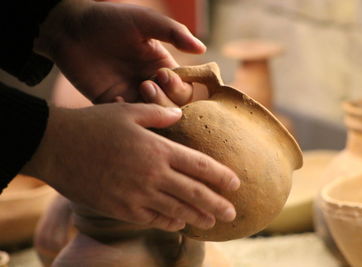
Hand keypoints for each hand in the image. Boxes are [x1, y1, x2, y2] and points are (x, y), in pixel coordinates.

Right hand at [22, 103, 239, 231]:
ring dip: (197, 217)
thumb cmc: (94, 125)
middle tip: (232, 213)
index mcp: (159, 149)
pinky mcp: (122, 208)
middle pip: (195, 193)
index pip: (200, 166)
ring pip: (177, 210)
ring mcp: (138, 195)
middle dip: (217, 204)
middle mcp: (153, 175)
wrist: (57, 147)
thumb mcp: (129, 111)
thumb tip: (179, 114)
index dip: (221, 176)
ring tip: (212, 222)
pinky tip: (179, 223)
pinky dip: (169, 222)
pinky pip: (153, 219)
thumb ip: (158, 114)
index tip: (236, 184)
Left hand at [34, 0, 202, 103]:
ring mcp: (131, 95)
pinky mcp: (111, 103)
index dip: (179, 87)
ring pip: (152, 116)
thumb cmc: (110, 19)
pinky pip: (126, 118)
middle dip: (165, 99)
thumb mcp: (144, 21)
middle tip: (147, 83)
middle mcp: (151, 84)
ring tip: (137, 89)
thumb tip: (202, 48)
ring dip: (149, 108)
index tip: (163, 74)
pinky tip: (116, 97)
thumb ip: (174, 33)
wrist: (71, 28)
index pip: (184, 89)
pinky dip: (126, 113)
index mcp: (162, 67)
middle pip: (173, 107)